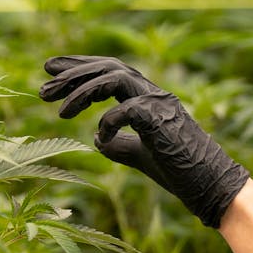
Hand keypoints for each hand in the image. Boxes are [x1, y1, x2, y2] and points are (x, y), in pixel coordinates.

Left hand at [39, 55, 249, 227]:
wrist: (210, 185)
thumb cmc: (179, 171)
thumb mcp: (139, 156)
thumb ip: (118, 143)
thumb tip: (95, 137)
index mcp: (146, 98)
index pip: (108, 71)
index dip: (78, 67)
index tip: (49, 70)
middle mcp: (152, 93)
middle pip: (107, 67)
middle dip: (72, 74)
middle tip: (42, 87)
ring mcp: (159, 103)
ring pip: (114, 78)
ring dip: (82, 91)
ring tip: (59, 112)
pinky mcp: (162, 119)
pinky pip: (126, 110)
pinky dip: (108, 123)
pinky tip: (101, 139)